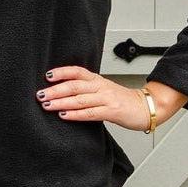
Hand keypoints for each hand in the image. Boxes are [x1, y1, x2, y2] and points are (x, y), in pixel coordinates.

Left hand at [35, 67, 178, 130]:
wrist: (147, 107)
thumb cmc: (124, 101)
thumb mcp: (104, 90)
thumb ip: (88, 90)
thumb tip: (65, 93)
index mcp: (98, 80)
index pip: (77, 72)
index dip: (62, 72)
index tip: (47, 76)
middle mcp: (101, 87)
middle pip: (74, 85)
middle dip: (55, 90)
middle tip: (40, 94)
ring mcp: (107, 99)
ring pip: (80, 99)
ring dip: (61, 102)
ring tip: (47, 105)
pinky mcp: (112, 112)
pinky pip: (91, 113)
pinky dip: (76, 114)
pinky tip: (64, 115)